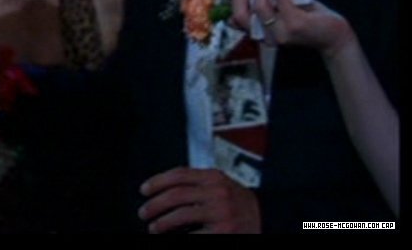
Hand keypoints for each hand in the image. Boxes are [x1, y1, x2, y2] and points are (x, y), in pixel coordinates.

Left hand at [139, 167, 259, 232]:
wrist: (267, 217)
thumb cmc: (239, 202)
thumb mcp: (220, 184)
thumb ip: (196, 182)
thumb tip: (162, 188)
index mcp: (214, 177)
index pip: (178, 174)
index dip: (156, 182)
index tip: (144, 190)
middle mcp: (217, 192)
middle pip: (175, 195)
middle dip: (154, 205)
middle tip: (144, 212)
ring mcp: (221, 213)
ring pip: (180, 215)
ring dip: (162, 222)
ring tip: (154, 227)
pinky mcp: (224, 231)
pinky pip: (193, 234)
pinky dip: (180, 235)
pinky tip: (174, 236)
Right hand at [230, 0, 353, 56]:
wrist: (335, 37)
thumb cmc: (309, 21)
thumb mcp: (284, 14)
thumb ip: (268, 5)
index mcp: (262, 34)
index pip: (236, 20)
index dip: (235, 0)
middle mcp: (268, 37)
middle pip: (240, 15)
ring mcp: (280, 33)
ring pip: (260, 5)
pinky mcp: (295, 25)